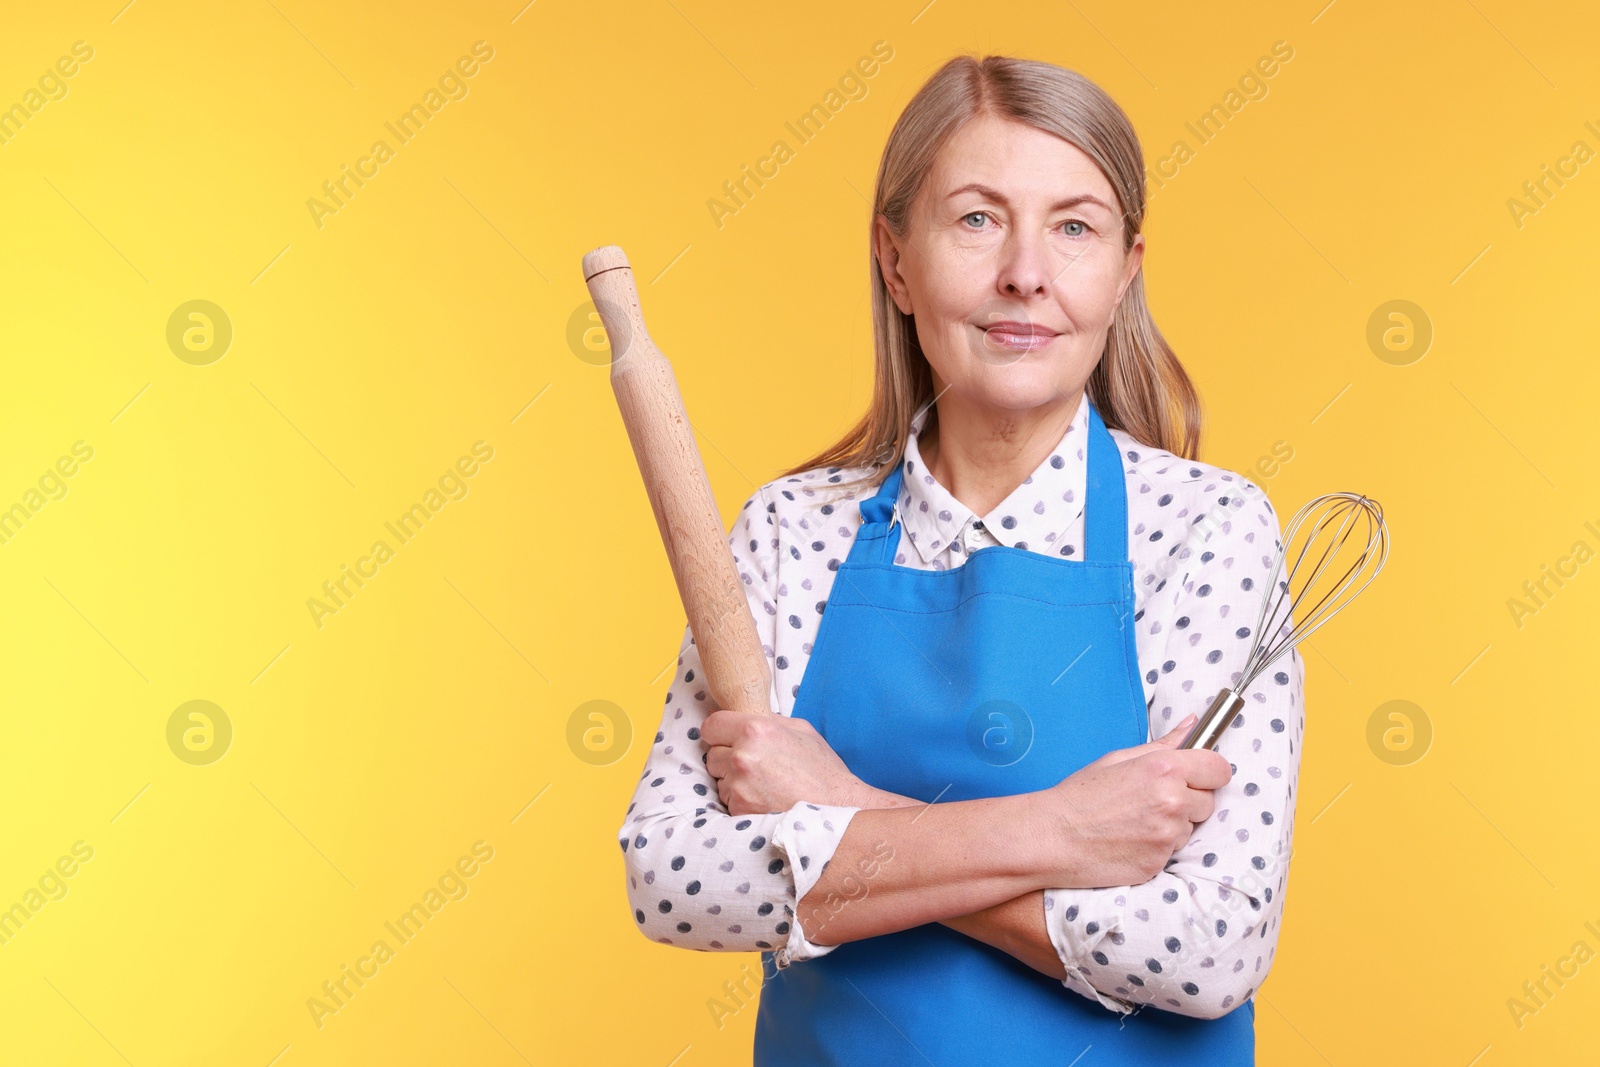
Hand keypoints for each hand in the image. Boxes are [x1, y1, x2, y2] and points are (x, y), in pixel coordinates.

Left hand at [700, 709, 868, 815]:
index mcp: (755, 730)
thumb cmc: (822, 770)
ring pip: (719, 780)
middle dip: (727, 758)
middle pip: (712, 755)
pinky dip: (740, 801)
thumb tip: (746, 717)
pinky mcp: (739, 809)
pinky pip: (728, 801)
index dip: (719, 732)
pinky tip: (763, 799)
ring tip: (763, 784)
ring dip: (733, 781)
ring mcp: (738, 786)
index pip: (711, 725)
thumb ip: (769, 721)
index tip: (727, 738)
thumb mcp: (801, 730)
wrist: (836, 810)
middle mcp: (741, 756)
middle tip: (754, 765)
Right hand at [1038, 712, 1232, 887]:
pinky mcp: (1160, 862)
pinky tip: (1131, 839)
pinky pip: (1173, 851)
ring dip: (1173, 825)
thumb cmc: (1081, 795)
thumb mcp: (1118, 759)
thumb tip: (1191, 724)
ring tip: (1135, 821)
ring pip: (1190, 828)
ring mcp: (1168, 835)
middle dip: (1189, 800)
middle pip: (1208, 801)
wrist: (1053, 837)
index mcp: (1164, 769)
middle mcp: (1172, 801)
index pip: (1218, 769)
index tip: (1197, 776)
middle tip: (1152, 800)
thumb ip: (1163, 744)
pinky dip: (1158, 846)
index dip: (1208, 772)